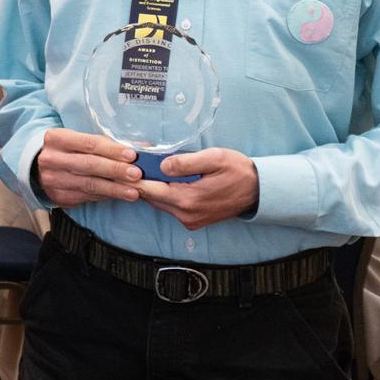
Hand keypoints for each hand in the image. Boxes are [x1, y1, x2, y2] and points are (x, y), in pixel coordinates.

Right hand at [34, 128, 141, 207]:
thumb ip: (103, 144)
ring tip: (133, 191)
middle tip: (136, 174)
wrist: (38, 168)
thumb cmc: (66, 150)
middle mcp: (51, 159)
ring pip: (89, 185)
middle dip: (115, 170)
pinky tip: (118, 195)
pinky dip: (105, 196)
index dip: (112, 150)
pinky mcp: (58, 196)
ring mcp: (53, 179)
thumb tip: (137, 148)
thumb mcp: (76, 140)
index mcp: (57, 138)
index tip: (131, 155)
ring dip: (115, 189)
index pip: (88, 143)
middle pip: (89, 165)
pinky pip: (86, 197)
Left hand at [136, 148, 259, 230]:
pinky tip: (162, 180)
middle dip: (139, 182)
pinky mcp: (193, 221)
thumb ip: (186, 162)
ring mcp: (189, 220)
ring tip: (142, 169)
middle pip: (150, 198)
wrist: (259, 190)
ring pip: (159, 203)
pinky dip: (163, 194)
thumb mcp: (214, 158)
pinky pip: (170, 207)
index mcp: (188, 199)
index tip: (120, 167)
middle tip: (127, 164)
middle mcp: (186, 214)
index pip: (149, 190)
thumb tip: (162, 166)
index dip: (132, 178)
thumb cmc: (237, 170)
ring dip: (151, 188)